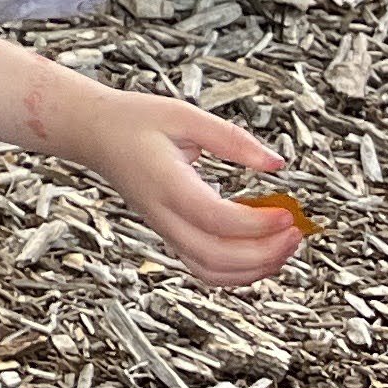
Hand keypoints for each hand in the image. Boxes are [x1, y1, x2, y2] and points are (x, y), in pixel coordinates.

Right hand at [67, 96, 310, 290]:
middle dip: (264, 253)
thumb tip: (276, 163)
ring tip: (283, 245)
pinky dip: (238, 273)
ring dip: (254, 269)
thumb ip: (231, 139)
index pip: (214, 219)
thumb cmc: (132, 122)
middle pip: (215, 257)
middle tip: (294, 231)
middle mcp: (162, 214)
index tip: (288, 212)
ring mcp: (165, 229)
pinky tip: (260, 253)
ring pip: (210, 272)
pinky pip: (205, 269)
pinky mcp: (170, 235)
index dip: (257, 223)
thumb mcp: (184, 115)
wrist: (94, 133)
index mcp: (164, 183)